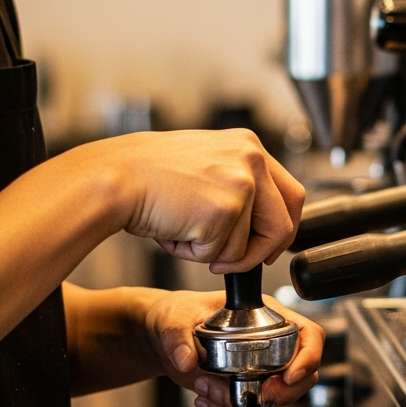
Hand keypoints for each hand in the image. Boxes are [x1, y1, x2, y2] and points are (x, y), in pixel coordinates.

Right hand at [92, 128, 304, 272]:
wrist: (114, 177)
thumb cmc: (147, 175)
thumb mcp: (205, 165)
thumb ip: (237, 184)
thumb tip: (258, 223)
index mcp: (248, 145)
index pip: (291, 193)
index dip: (282, 226)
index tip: (269, 243)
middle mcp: (251, 159)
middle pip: (284, 222)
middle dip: (264, 251)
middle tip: (234, 261)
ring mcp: (241, 184)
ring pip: (247, 246)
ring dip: (215, 251)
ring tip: (182, 227)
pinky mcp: (225, 210)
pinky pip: (222, 254)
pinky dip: (195, 253)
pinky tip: (174, 230)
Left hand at [144, 288, 324, 406]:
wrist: (164, 337)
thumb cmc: (178, 314)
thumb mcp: (174, 319)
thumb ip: (178, 337)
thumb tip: (187, 360)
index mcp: (267, 315)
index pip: (308, 333)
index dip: (309, 357)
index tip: (290, 376)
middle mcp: (271, 342)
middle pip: (302, 373)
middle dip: (281, 393)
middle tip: (254, 398)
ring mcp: (261, 367)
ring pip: (275, 398)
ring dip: (241, 404)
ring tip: (206, 388)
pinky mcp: (247, 386)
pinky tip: (204, 398)